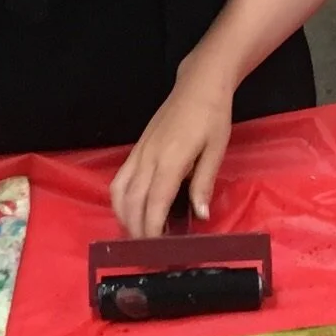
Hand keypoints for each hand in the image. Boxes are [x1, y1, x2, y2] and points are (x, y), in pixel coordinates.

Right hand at [111, 60, 233, 236]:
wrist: (199, 84)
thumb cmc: (213, 116)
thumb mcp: (217, 149)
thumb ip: (204, 182)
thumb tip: (200, 216)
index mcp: (170, 159)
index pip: (154, 202)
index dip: (152, 229)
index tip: (157, 249)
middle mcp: (148, 157)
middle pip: (133, 202)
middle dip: (138, 230)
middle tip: (149, 251)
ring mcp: (139, 152)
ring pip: (119, 192)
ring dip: (124, 217)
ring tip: (139, 235)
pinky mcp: (136, 148)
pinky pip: (119, 179)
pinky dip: (119, 200)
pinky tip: (130, 210)